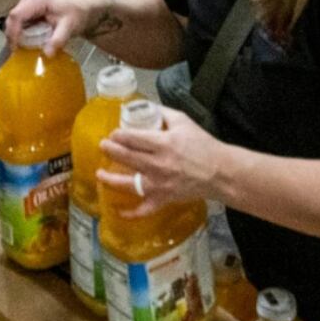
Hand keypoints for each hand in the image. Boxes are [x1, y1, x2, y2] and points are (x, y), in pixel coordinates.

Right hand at [5, 0, 108, 53]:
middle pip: (11, 20)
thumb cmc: (77, 14)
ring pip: (13, 24)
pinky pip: (18, 26)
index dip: (12, 32)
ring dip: (16, 38)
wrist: (83, 11)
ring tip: (24, 50)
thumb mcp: (70, 27)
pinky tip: (28, 44)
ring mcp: (26, 4)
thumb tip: (47, 53)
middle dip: (13, 37)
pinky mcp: (27, 12)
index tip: (15, 48)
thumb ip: (58, 39)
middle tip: (20, 53)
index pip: (16, 15)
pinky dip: (20, 36)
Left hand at [99, 108, 225, 215]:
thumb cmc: (203, 145)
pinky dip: (130, 213)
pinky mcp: (163, 200)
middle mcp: (158, 165)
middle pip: (127, 157)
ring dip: (110, 179)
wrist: (219, 172)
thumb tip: (145, 107)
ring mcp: (159, 185)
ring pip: (128, 183)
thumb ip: (163, 113)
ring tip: (99, 174)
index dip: (119, 135)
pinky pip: (143, 209)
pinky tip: (118, 211)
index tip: (113, 133)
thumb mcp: (184, 121)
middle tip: (102, 146)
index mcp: (164, 143)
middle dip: (111, 150)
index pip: (133, 138)